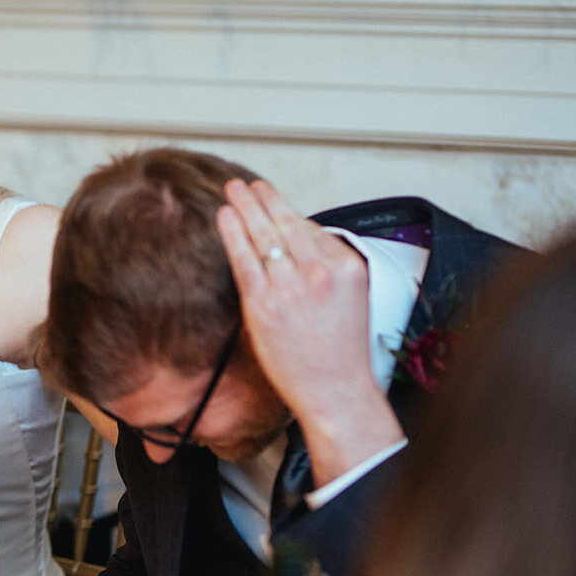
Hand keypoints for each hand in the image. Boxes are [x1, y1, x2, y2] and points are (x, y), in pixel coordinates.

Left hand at [215, 180, 401, 484]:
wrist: (335, 390)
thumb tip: (298, 241)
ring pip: (264, 235)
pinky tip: (225, 216)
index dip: (288, 215)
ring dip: (245, 207)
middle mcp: (320, 271)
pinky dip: (233, 233)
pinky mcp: (264, 304)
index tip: (274, 201)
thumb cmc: (341, 351)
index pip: (312, 228)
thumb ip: (326, 266)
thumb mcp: (350, 296)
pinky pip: (244, 258)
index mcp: (346, 266)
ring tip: (233, 191)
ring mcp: (290, 286)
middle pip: (286, 222)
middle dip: (265, 198)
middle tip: (249, 184)